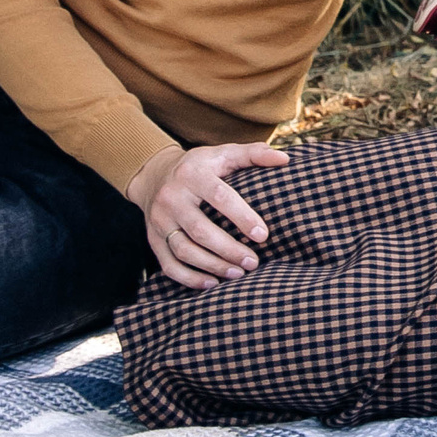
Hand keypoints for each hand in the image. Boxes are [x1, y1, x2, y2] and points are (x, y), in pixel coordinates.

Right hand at [127, 142, 290, 288]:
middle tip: (253, 262)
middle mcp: (171, 197)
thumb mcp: (223, 154)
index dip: (242, 217)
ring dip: (213, 266)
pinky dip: (189, 278)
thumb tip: (284, 159)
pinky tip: (212, 283)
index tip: (263, 236)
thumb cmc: (200, 167)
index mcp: (192, 174)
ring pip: (184, 250)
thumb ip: (253, 154)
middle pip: (200, 230)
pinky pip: (169, 265)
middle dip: (229, 250)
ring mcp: (159, 220)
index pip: (218, 196)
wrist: (155, 176)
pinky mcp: (153, 239)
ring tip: (238, 273)